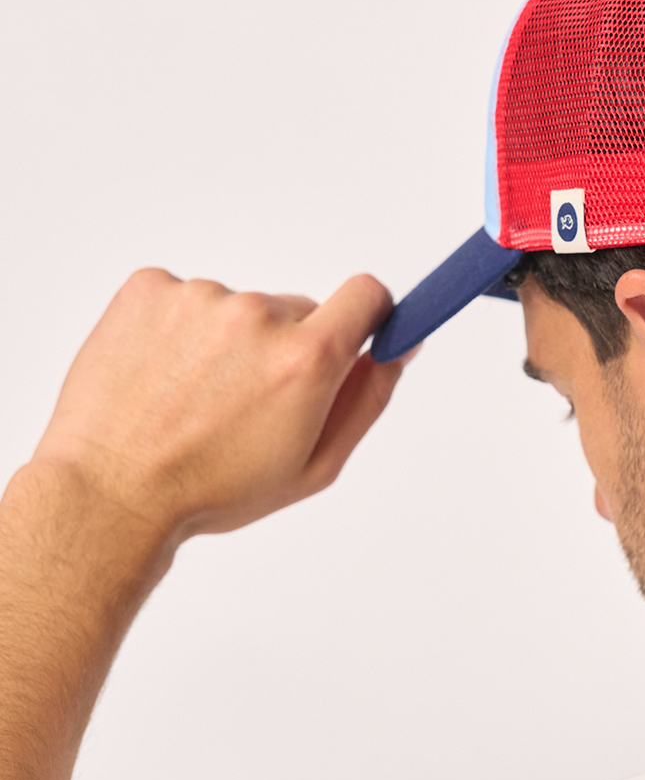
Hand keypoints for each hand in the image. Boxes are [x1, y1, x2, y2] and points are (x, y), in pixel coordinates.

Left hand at [31, 268, 410, 544]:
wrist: (112, 491)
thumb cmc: (211, 490)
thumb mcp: (313, 467)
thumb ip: (367, 399)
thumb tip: (397, 348)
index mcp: (307, 359)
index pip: (367, 295)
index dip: (367, 313)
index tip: (355, 331)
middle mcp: (257, 316)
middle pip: (295, 311)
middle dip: (282, 349)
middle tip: (243, 405)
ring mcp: (199, 297)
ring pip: (236, 309)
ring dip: (224, 344)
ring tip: (190, 400)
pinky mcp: (150, 289)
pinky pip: (184, 300)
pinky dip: (176, 332)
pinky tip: (161, 379)